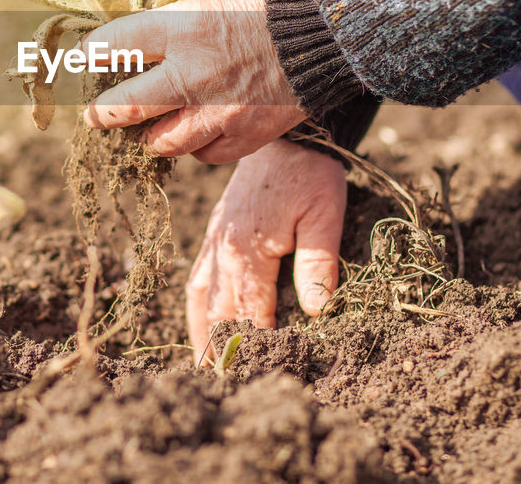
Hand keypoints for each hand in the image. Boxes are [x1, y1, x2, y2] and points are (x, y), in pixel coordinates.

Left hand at [81, 0, 305, 163]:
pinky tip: (196, 129)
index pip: (112, 47)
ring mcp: (219, 112)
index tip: (83, 61)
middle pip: (122, 109)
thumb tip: (127, 35)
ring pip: (159, 143)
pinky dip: (193, 146)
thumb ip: (169, 17)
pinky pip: (202, 155)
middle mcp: (195, 75)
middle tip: (95, 114)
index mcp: (183, 28)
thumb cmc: (266, 3)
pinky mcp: (244, 136)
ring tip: (148, 125)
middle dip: (99, 113)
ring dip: (147, 136)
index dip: (89, 56)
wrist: (328, 31)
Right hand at [185, 138, 345, 363]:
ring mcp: (214, 241)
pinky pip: (197, 278)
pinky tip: (201, 323)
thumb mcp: (324, 214)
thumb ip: (319, 263)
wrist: (284, 133)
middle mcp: (224, 251)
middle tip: (224, 387)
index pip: (250, 315)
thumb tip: (316, 311)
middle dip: (223, 352)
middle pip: (220, 314)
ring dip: (202, 335)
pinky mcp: (214, 232)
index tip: (259, 376)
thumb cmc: (308, 173)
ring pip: (201, 300)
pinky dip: (197, 308)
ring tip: (204, 369)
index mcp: (249, 251)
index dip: (255, 348)